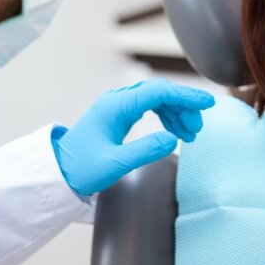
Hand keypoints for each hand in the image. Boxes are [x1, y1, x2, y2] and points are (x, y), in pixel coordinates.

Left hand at [51, 78, 214, 195]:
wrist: (57, 173)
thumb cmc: (80, 169)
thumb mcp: (115, 164)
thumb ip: (145, 150)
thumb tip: (173, 139)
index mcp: (116, 106)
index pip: (159, 92)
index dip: (185, 96)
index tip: (207, 103)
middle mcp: (118, 100)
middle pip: (160, 92)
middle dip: (184, 106)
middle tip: (197, 129)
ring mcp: (119, 106)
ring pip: (157, 99)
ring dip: (177, 112)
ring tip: (190, 133)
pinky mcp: (120, 114)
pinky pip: (150, 107)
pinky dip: (166, 116)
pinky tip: (175, 130)